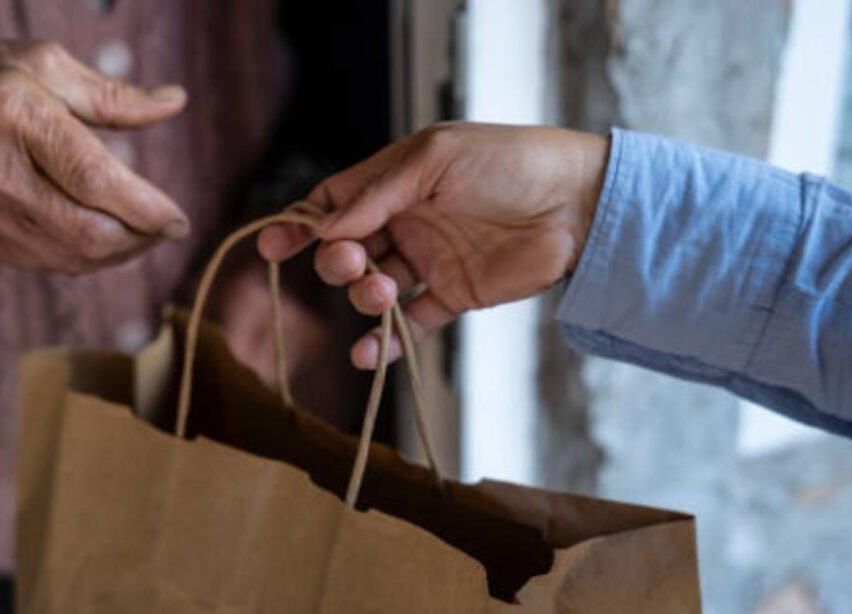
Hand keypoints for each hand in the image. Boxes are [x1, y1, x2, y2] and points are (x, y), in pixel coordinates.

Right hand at [0, 39, 191, 272]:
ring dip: (117, 254)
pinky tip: (100, 237)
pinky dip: (82, 256)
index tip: (180, 220)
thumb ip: (113, 95)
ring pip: (69, 256)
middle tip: (166, 229)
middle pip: (86, 231)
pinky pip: (43, 261)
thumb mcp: (46, 64)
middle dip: (139, 238)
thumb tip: (175, 102)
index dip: (145, 209)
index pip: (95, 180)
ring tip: (141, 233)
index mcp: (14, 113)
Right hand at [257, 122, 609, 368]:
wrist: (577, 203)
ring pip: (374, 289)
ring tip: (383, 293)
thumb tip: (327, 228)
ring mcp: (429, 261)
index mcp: (396, 181)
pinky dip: (386, 342)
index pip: (335, 203)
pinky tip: (368, 355)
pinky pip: (411, 324)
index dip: (302, 225)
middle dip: (337, 262)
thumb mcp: (437, 159)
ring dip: (365, 298)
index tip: (274, 247)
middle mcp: (407, 221)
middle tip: (353, 264)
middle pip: (347, 249)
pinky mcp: (454, 295)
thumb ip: (380, 192)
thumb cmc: (509, 162)